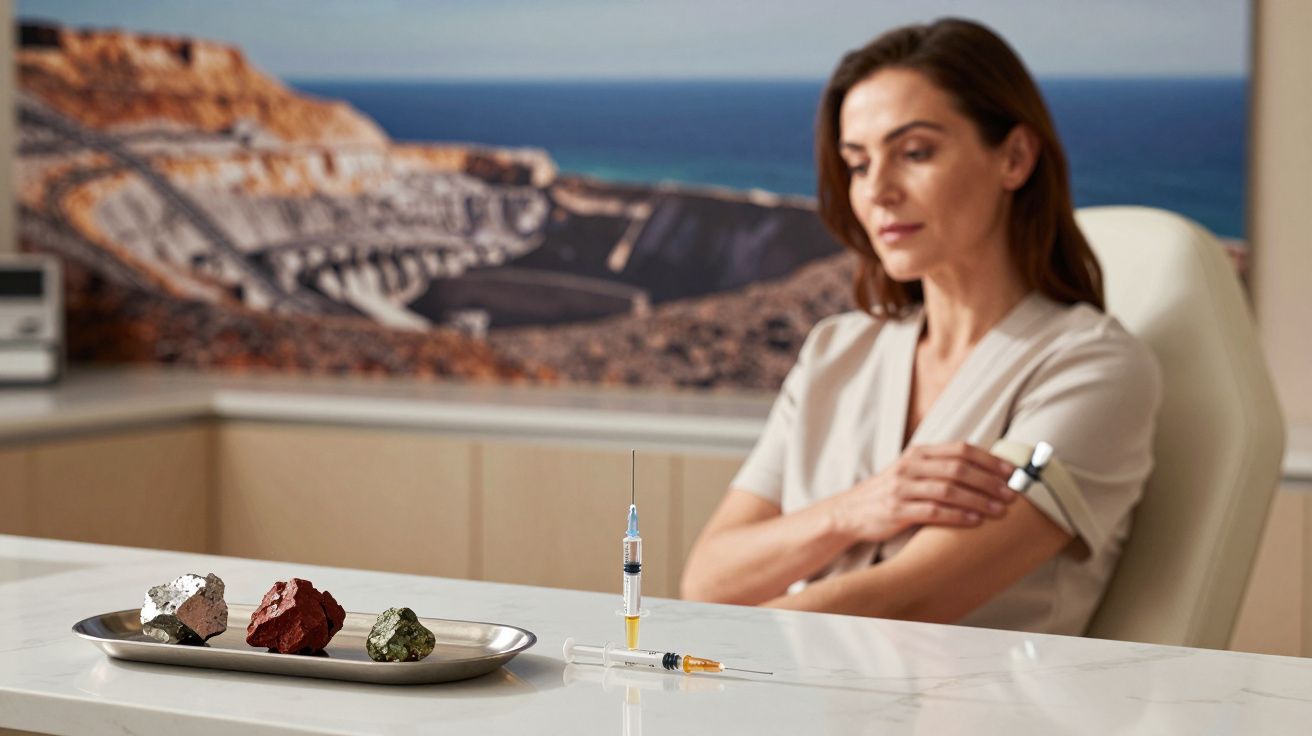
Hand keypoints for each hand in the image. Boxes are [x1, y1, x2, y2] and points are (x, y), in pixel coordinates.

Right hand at [829, 442, 1016, 543]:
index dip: (989, 459)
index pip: (960, 449)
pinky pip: (933, 512)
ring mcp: (902, 488)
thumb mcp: (911, 471)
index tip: (1013, 472)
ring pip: (949, 490)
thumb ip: (939, 467)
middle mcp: (910, 466)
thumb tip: (984, 470)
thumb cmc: (890, 493)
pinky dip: (957, 516)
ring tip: (1001, 510)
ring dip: (979, 500)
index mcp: (918, 453)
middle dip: (990, 481)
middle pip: (958, 468)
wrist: (850, 511)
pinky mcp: (897, 510)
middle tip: (1012, 494)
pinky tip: (975, 521)